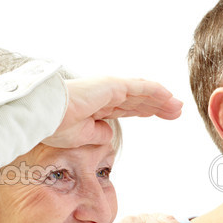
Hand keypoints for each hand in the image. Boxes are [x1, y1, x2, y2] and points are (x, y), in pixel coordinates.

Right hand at [44, 77, 182, 148]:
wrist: (44, 115)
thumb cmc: (55, 126)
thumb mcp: (82, 137)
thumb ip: (98, 133)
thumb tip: (109, 132)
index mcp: (97, 107)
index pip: (128, 108)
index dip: (146, 111)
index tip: (162, 116)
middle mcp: (105, 96)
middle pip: (139, 101)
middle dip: (159, 106)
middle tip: (176, 111)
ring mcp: (109, 89)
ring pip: (143, 94)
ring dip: (162, 100)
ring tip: (178, 106)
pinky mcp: (112, 86)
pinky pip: (140, 87)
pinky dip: (156, 91)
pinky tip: (169, 97)